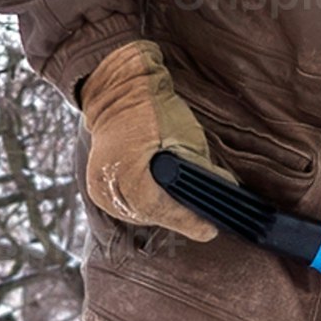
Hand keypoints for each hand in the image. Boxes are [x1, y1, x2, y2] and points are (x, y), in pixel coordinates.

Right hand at [78, 40, 225, 238]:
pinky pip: (126, 206)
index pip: (162, 210)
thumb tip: (223, 189)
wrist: (117, 90)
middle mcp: (107, 187)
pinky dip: (146, 206)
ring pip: (138, 214)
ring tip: (186, 213)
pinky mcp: (97, 188)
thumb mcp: (186, 138)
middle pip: (150, 215)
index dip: (189, 221)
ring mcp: (99, 189)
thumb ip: (203, 170)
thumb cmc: (153, 109)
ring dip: (162, 213)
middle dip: (179, 218)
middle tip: (203, 221)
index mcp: (127, 174)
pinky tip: (163, 203)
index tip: (210, 230)